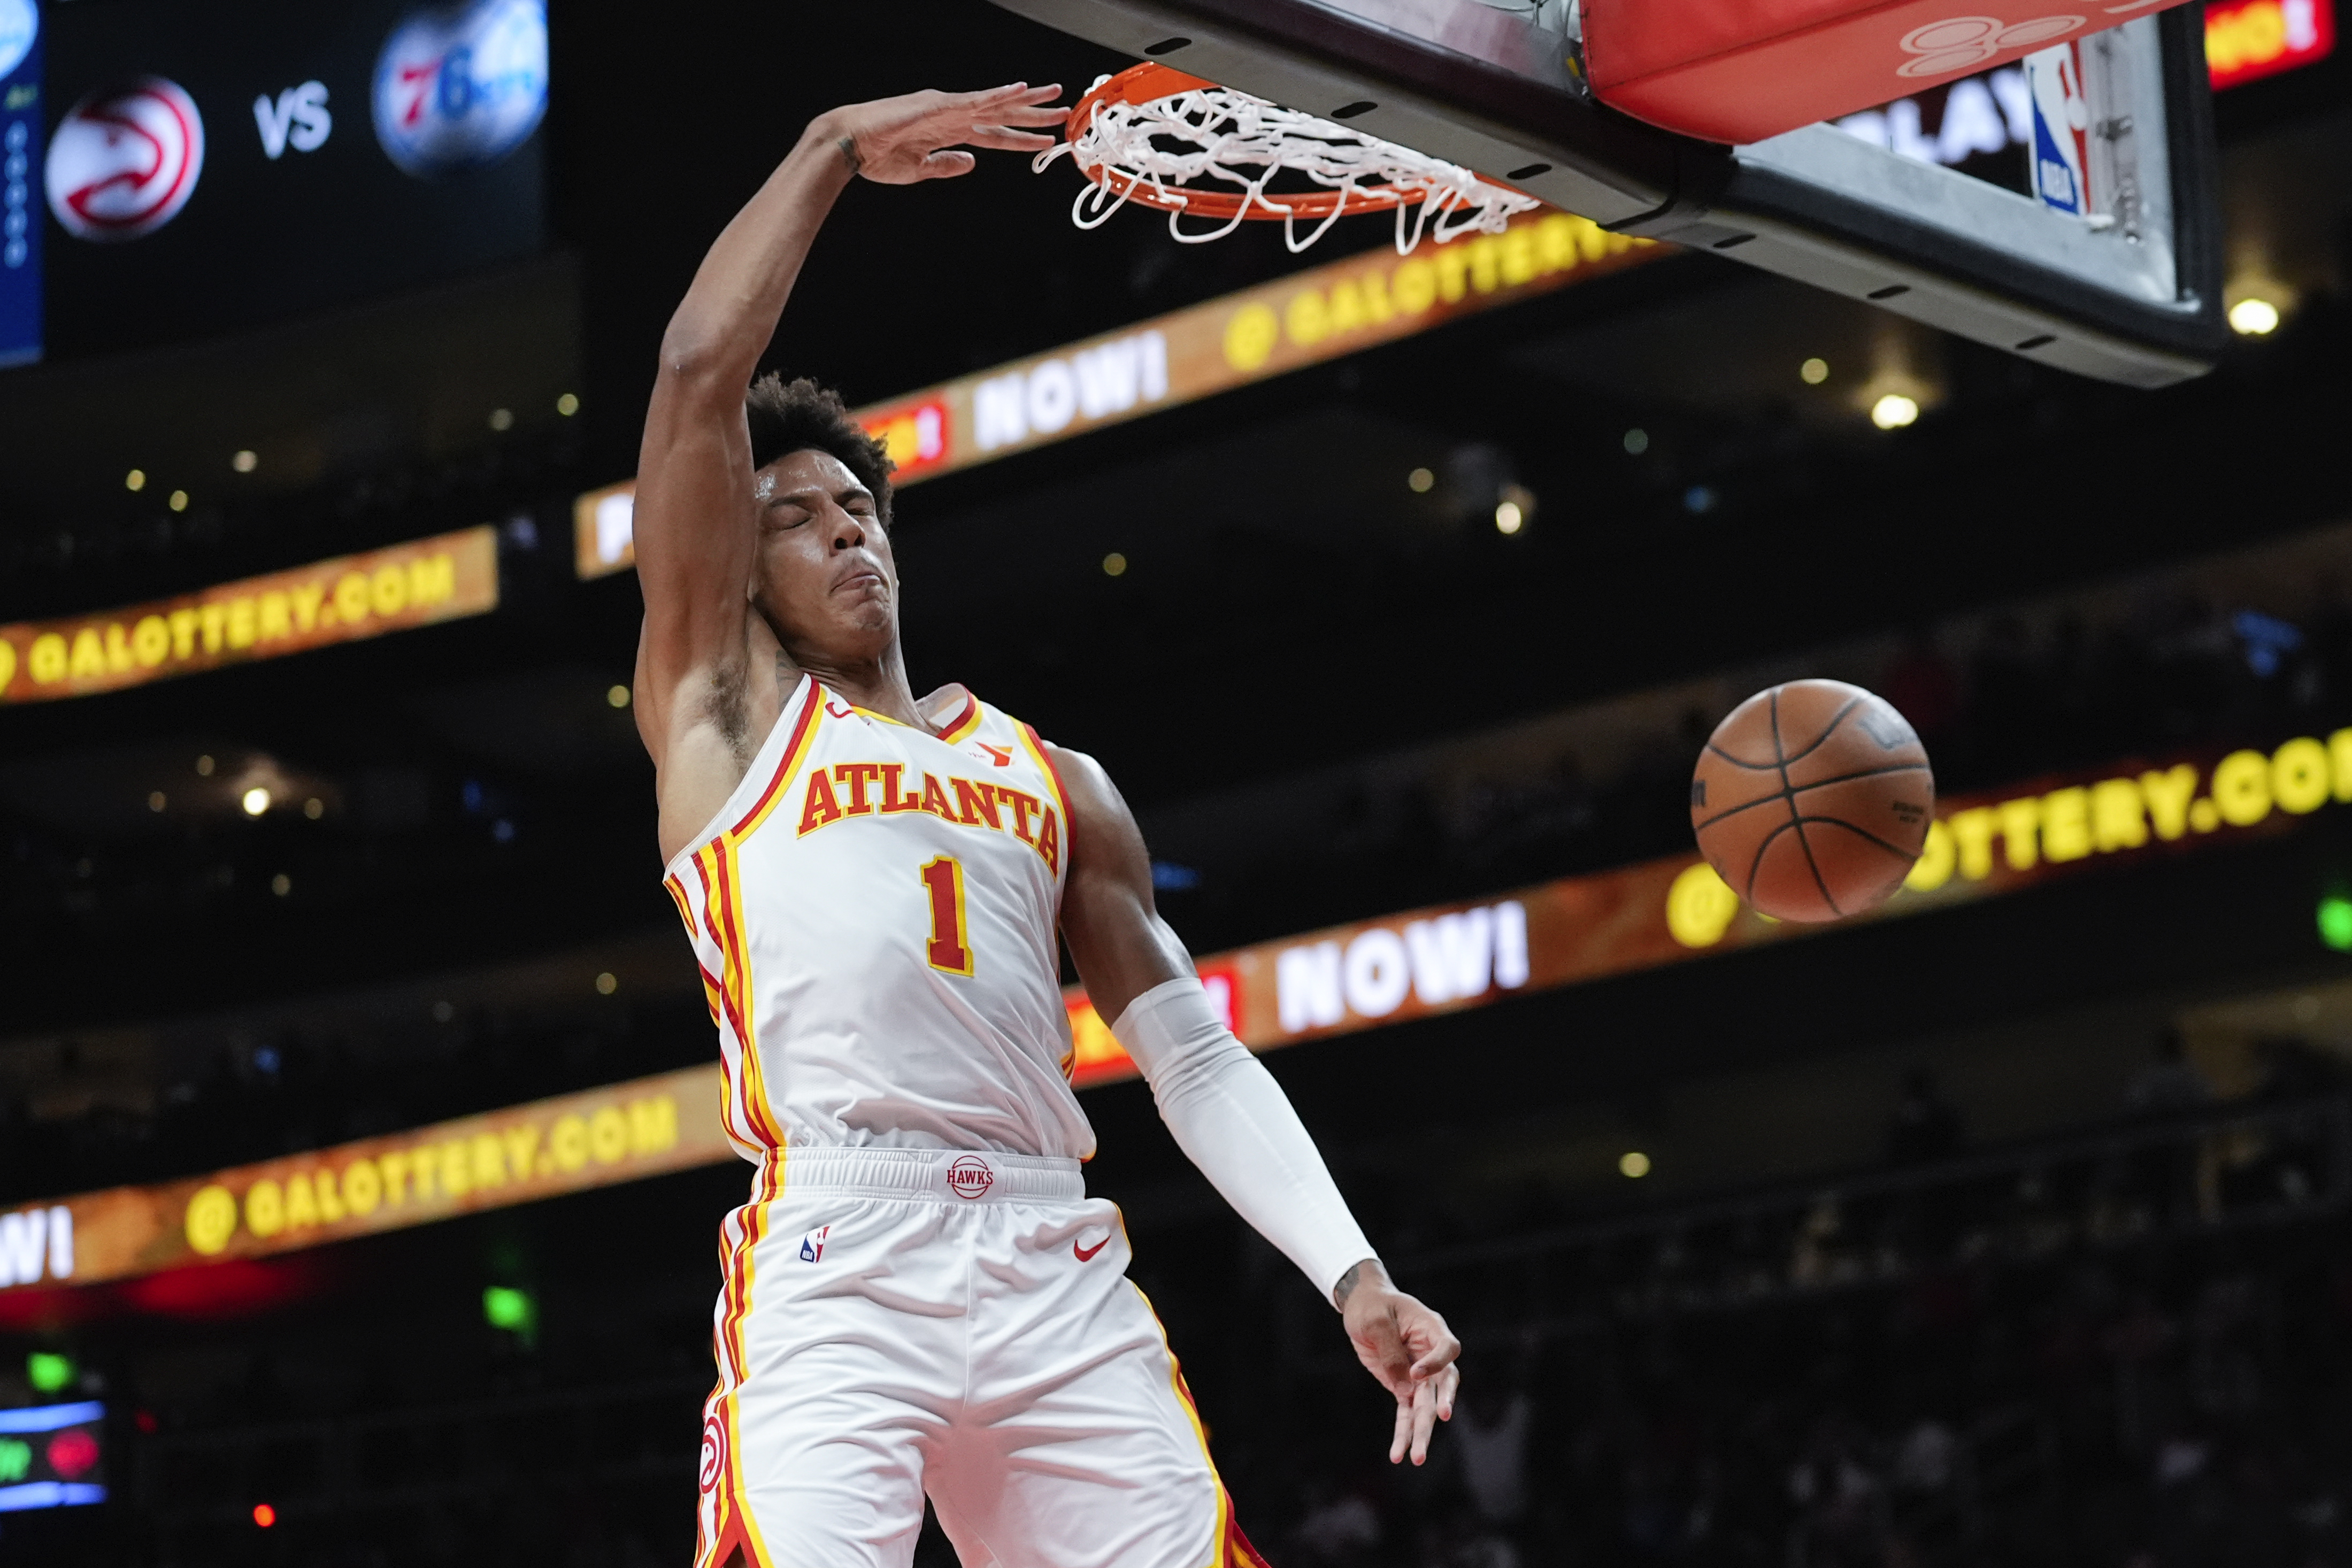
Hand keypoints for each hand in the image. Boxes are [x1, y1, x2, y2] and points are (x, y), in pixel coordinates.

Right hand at [817, 84, 1067, 185]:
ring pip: (996, 103)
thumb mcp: (920, 170)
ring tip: (1054, 96)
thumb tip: (972, 163)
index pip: (994, 136)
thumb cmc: (876, 157)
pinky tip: (1018, 90)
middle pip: (1002, 115)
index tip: (1045, 142)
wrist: (849, 144)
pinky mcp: (938, 106)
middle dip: (1033, 115)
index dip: (1020, 140)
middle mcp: (953, 116)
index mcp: (949, 132)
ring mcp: (947, 108)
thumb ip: (946, 165)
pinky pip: (975, 100)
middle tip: (1064, 111)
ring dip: (1026, 101)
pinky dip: (998, 95)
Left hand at [1337, 1259, 1460, 1465]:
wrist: (1363, 1306)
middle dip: (1439, 1406)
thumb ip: (1391, 1352)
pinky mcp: (1403, 1386)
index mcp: (1431, 1329)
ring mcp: (1419, 1373)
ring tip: (1416, 1458)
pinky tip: (1398, 1455)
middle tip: (1440, 1420)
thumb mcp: (1376, 1321)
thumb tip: (1404, 1388)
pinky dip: (1403, 1433)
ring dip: (1421, 1432)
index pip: (1448, 1349)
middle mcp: (1431, 1354)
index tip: (1415, 1373)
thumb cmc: (1372, 1306)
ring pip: (1426, 1407)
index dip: (1435, 1363)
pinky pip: (1407, 1413)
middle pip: (1443, 1384)